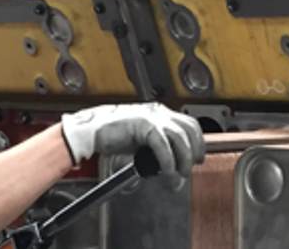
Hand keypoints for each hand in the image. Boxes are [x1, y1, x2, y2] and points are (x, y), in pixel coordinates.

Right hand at [60, 103, 204, 175]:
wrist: (90, 131)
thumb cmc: (112, 135)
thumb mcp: (141, 141)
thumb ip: (157, 148)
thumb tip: (171, 165)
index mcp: (159, 113)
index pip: (189, 124)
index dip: (197, 142)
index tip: (197, 158)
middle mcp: (158, 112)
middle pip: (189, 129)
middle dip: (194, 152)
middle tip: (188, 170)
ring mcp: (151, 117)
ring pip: (180, 138)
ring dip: (182, 161)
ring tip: (176, 177)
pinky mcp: (143, 125)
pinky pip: (163, 145)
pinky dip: (168, 162)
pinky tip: (166, 173)